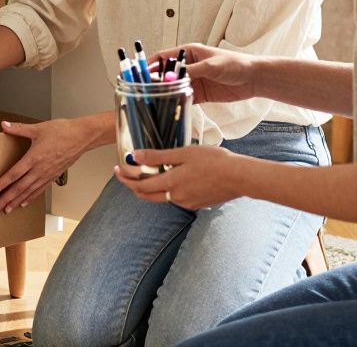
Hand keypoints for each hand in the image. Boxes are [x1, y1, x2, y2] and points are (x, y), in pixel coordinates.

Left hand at [0, 118, 86, 214]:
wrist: (82, 137)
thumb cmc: (62, 131)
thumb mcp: (38, 128)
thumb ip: (19, 129)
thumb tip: (4, 125)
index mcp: (34, 157)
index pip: (14, 174)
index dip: (1, 184)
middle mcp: (40, 170)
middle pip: (19, 188)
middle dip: (5, 199)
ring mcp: (47, 175)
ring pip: (29, 192)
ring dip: (16, 202)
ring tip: (6, 210)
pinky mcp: (53, 176)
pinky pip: (39, 190)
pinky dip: (30, 198)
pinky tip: (23, 203)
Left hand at [114, 145, 247, 209]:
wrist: (239, 177)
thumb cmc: (214, 161)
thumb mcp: (184, 153)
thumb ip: (158, 156)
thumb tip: (135, 156)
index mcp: (171, 183)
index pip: (139, 185)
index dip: (125, 178)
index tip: (117, 170)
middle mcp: (176, 197)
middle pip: (147, 195)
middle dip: (134, 185)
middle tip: (127, 174)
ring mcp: (187, 203)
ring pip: (162, 196)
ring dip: (152, 187)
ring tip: (150, 172)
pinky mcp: (196, 204)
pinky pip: (176, 197)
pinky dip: (169, 189)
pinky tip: (175, 177)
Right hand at [149, 44, 259, 103]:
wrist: (254, 78)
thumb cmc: (235, 64)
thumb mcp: (211, 65)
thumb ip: (190, 71)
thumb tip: (170, 78)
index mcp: (189, 53)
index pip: (163, 57)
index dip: (151, 65)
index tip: (140, 75)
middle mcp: (188, 66)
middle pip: (166, 74)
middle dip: (155, 82)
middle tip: (145, 91)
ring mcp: (193, 80)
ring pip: (173, 87)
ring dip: (166, 94)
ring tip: (154, 102)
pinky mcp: (200, 94)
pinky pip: (184, 98)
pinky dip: (177, 103)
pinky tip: (171, 108)